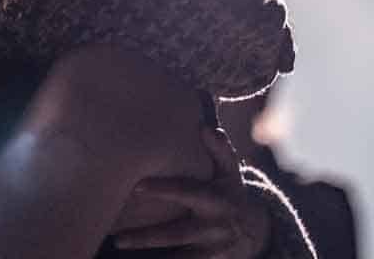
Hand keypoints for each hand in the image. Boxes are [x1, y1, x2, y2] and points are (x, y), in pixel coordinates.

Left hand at [112, 127, 272, 258]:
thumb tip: (205, 127)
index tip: (137, 187)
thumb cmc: (229, 192)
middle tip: (118, 239)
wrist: (254, 230)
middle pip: (176, 234)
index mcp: (216, 199)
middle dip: (147, 238)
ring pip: (179, 258)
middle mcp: (214, 226)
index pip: (187, 192)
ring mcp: (212, 250)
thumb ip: (219, 150)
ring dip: (151, 257)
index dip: (163, 190)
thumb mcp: (230, 172)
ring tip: (122, 250)